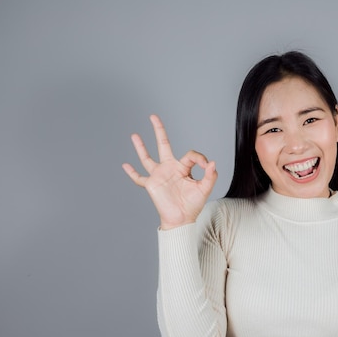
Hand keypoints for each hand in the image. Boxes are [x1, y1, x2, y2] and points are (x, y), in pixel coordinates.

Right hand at [122, 115, 217, 229]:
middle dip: (159, 131)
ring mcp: (159, 175)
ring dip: (140, 147)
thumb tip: (213, 163)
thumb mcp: (205, 189)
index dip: (200, 158)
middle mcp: (169, 168)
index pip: (190, 155)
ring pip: (147, 158)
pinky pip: (139, 178)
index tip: (207, 166)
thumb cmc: (193, 205)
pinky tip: (124, 165)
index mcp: (183, 168)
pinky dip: (132, 172)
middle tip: (153, 116)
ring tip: (134, 135)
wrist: (182, 219)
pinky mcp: (151, 185)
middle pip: (163, 145)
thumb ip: (210, 176)